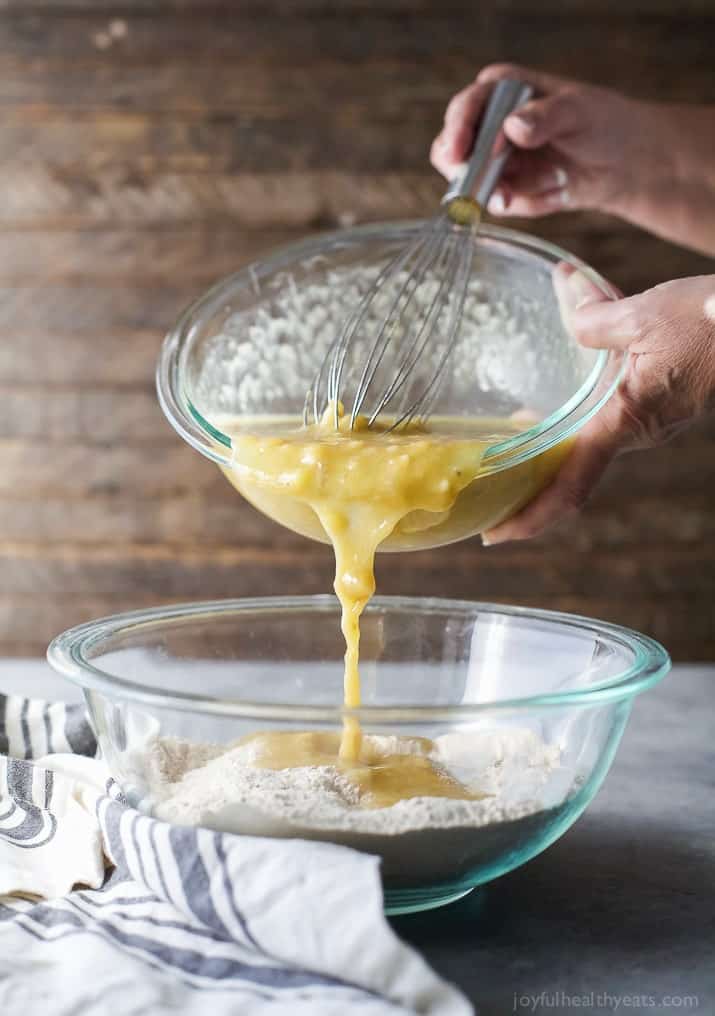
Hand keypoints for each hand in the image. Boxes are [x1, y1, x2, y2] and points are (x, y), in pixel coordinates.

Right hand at [431, 63, 714, 254]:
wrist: (623, 162)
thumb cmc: (604, 123)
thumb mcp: (578, 112)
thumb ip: (545, 116)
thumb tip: (513, 127)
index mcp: (502, 92)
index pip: (466, 107)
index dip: (457, 130)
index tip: (459, 154)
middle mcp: (489, 125)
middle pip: (451, 149)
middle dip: (464, 171)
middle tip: (482, 185)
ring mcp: (493, 160)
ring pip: (470, 183)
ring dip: (499, 192)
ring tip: (540, 186)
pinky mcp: (505, 189)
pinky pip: (499, 203)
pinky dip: (522, 203)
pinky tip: (554, 192)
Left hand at [482, 271, 714, 544]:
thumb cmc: (710, 321)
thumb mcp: (642, 314)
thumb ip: (595, 315)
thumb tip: (566, 293)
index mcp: (625, 421)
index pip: (570, 484)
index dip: (530, 516)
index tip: (493, 535)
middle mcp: (637, 433)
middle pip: (573, 469)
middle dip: (530, 474)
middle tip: (484, 478)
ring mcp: (651, 423)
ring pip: (590, 440)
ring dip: (553, 438)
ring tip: (516, 421)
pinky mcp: (660, 407)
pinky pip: (609, 421)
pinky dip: (578, 416)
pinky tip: (556, 394)